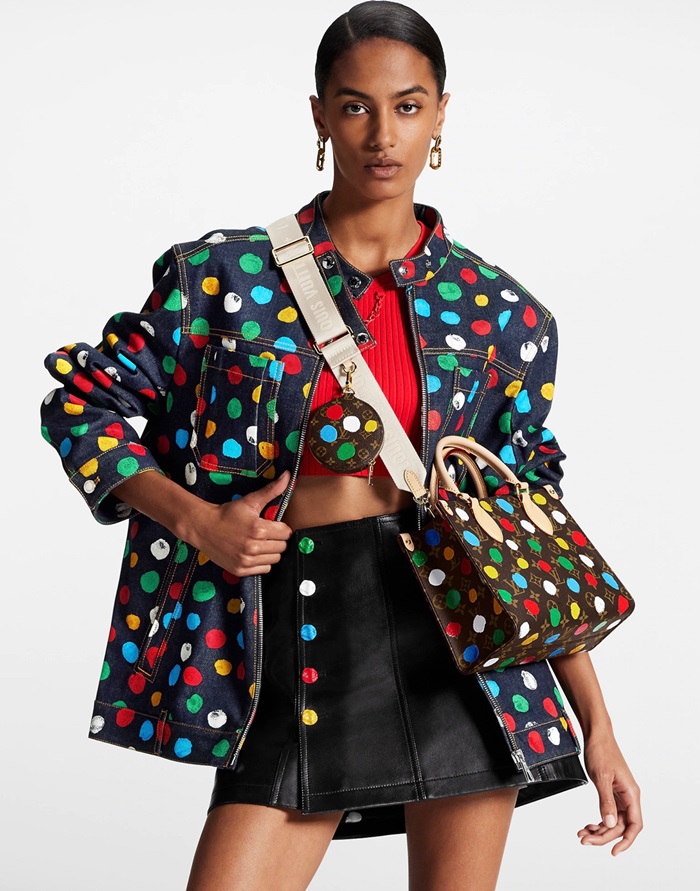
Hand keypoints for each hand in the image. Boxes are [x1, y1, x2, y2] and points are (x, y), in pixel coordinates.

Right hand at [187, 470, 292, 576]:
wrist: (203, 527)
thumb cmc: (227, 513)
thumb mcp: (249, 501)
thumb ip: (271, 490)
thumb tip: (288, 476)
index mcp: (258, 529)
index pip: (286, 533)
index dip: (282, 528)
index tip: (273, 525)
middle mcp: (253, 547)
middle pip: (282, 547)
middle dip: (277, 539)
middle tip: (266, 533)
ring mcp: (246, 560)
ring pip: (275, 559)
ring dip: (271, 552)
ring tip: (260, 543)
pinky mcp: (241, 570)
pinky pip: (264, 569)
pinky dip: (262, 562)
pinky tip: (253, 552)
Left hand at [578, 730, 642, 855]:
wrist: (596, 735)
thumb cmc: (601, 751)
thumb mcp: (601, 777)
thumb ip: (606, 801)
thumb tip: (609, 823)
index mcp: (631, 793)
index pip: (635, 825)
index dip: (626, 841)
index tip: (614, 851)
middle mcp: (628, 796)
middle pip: (620, 826)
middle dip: (603, 835)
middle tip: (585, 840)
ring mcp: (619, 795)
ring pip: (612, 821)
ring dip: (599, 830)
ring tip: (583, 834)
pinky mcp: (611, 792)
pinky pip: (607, 812)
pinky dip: (597, 820)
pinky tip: (587, 825)